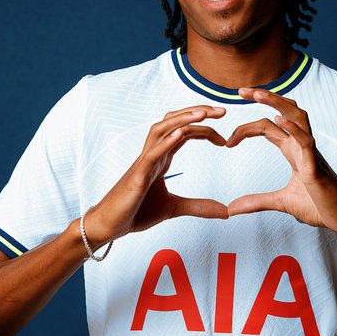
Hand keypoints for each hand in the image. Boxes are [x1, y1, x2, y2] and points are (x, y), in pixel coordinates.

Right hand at [84, 106, 228, 248]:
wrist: (110, 225)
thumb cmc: (137, 211)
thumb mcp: (175, 208)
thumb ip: (199, 207)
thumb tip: (226, 212)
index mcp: (162, 157)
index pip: (185, 131)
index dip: (205, 128)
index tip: (226, 137)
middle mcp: (153, 153)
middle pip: (174, 121)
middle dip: (198, 112)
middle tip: (223, 110)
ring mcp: (144, 162)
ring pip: (161, 129)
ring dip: (182, 119)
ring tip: (203, 113)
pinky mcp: (137, 176)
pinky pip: (151, 154)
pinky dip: (165, 142)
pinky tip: (180, 134)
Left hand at [226, 89, 336, 237]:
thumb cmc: (319, 206)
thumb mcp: (281, 202)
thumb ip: (256, 202)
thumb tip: (230, 209)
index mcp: (293, 150)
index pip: (268, 126)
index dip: (247, 127)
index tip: (227, 141)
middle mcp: (301, 145)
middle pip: (284, 111)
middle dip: (264, 97)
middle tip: (241, 90)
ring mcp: (310, 153)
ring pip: (297, 116)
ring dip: (277, 103)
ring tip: (257, 94)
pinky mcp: (316, 167)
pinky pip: (307, 141)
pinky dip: (294, 128)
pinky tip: (279, 120)